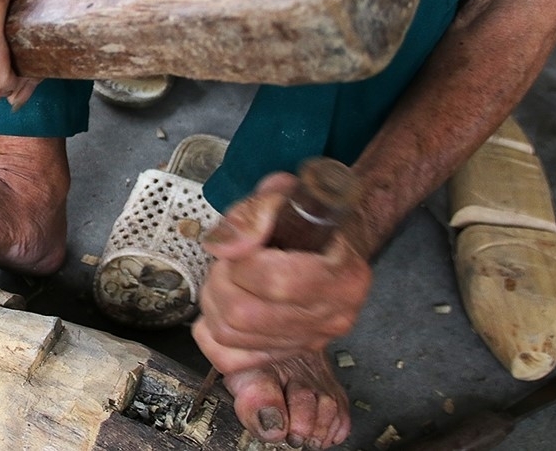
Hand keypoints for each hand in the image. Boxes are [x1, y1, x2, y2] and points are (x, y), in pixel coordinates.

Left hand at [191, 173, 371, 374]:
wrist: (330, 240)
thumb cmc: (309, 218)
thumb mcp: (284, 196)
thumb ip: (254, 215)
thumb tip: (226, 247)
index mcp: (344, 276)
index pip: (277, 282)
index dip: (241, 261)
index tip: (238, 244)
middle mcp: (332, 316)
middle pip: (246, 315)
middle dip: (220, 281)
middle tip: (226, 261)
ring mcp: (310, 340)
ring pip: (232, 336)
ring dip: (213, 302)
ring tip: (224, 279)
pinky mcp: (287, 352)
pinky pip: (232, 360)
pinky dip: (212, 334)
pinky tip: (220, 309)